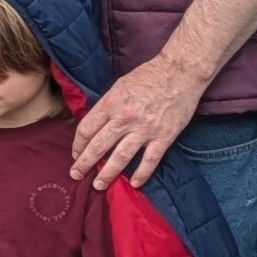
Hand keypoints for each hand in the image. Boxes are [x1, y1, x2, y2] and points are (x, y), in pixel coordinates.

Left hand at [67, 54, 208, 188]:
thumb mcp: (120, 86)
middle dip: (85, 163)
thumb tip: (95, 124)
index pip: (87, 129)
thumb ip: (107, 105)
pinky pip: (150, 159)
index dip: (78, 144)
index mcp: (111, 103)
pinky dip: (142, 174)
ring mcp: (145, 128)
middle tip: (76, 175)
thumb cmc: (149, 76)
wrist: (180, 72)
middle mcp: (125, 118)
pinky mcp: (164, 136)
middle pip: (99, 145)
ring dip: (107, 173)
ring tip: (98, 185)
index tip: (75, 154)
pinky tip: (134, 183)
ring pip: (121, 156)